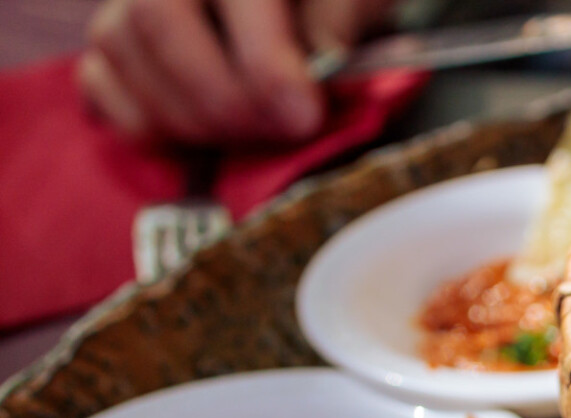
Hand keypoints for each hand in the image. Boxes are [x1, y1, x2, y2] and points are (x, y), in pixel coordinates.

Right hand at [77, 0, 391, 144]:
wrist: (298, 15)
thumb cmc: (326, 4)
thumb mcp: (347, 2)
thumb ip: (333, 26)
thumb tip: (311, 72)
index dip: (265, 67)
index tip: (304, 116)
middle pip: (157, 25)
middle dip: (225, 99)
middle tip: (284, 131)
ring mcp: (120, 10)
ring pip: (125, 64)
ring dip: (197, 122)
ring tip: (258, 132)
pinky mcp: (109, 54)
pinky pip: (106, 95)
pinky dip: (158, 129)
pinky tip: (211, 134)